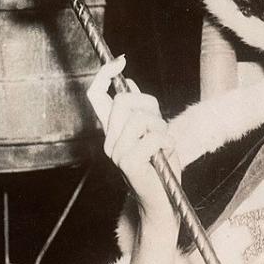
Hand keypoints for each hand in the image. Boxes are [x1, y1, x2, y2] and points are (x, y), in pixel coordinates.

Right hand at [87, 57, 180, 223]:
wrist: (164, 202)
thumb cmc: (161, 168)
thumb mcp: (154, 133)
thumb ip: (142, 112)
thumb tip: (131, 85)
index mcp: (112, 131)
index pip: (97, 96)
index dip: (105, 74)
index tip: (120, 61)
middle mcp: (109, 140)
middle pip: (125, 101)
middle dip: (150, 107)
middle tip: (160, 127)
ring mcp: (116, 152)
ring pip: (141, 118)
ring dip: (161, 128)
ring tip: (163, 145)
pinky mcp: (128, 163)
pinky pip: (152, 137)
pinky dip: (167, 142)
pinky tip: (166, 154)